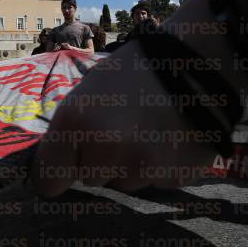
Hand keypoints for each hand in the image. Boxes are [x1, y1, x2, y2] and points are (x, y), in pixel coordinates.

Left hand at [31, 44, 217, 197]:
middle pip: (88, 179)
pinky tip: (169, 138)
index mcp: (77, 124)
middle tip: (120, 129)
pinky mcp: (174, 179)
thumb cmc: (134, 71)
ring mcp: (142, 169)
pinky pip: (152, 181)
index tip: (67, 163)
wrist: (199, 64)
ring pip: (122, 182)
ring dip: (128, 165)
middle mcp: (106, 151)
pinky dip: (157, 166)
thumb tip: (53, 164)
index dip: (56, 171)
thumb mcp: (88, 91)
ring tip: (148, 129)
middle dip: (98, 161)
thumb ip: (69, 130)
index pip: (48, 180)